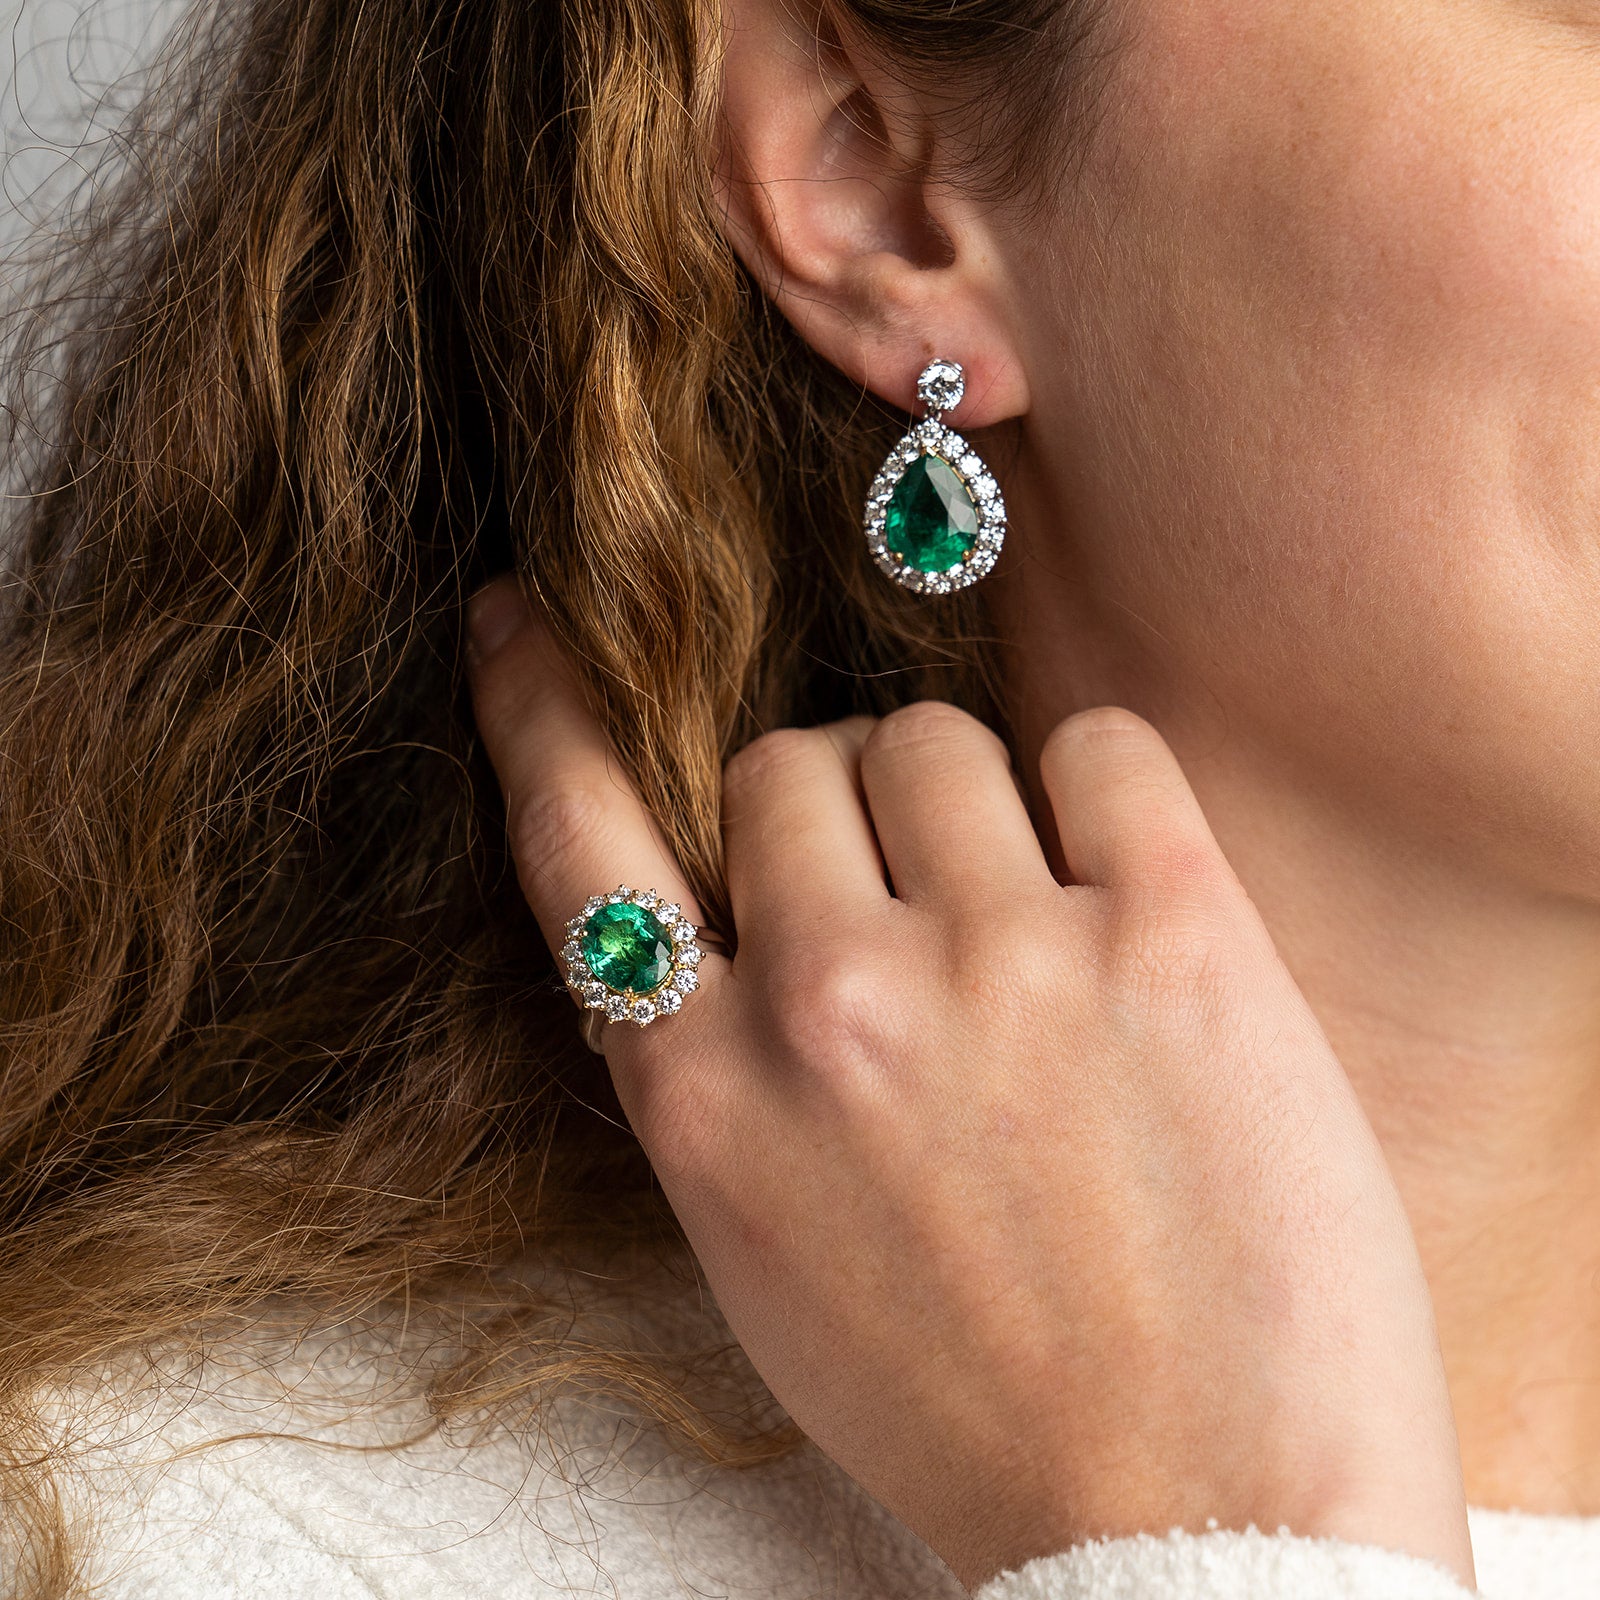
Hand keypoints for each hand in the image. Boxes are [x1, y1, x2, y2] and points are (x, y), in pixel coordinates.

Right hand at [465, 575, 1474, 1594]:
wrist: (1203, 1531)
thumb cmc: (983, 1405)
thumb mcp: (774, 1251)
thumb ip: (721, 1070)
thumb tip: (726, 897)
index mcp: (712, 1103)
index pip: (580, 845)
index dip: (540, 710)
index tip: (523, 619)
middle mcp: (831, 1013)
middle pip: (783, 760)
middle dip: (838, 807)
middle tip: (915, 897)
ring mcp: (1000, 965)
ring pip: (930, 736)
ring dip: (967, 801)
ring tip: (1029, 921)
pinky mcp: (1173, 939)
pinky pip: (1099, 745)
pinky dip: (1102, 789)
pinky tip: (1126, 892)